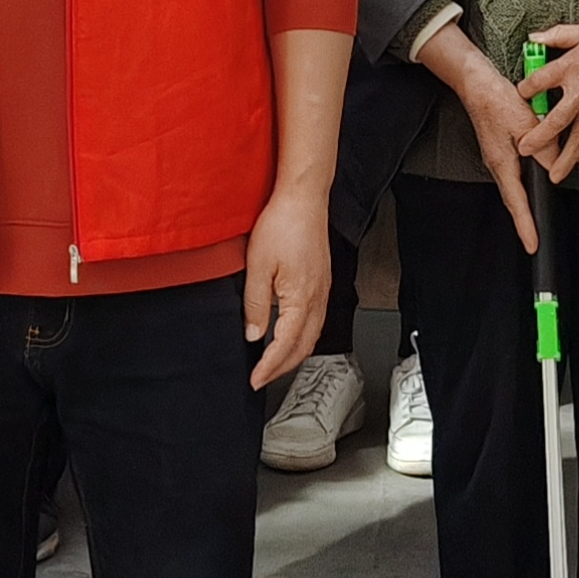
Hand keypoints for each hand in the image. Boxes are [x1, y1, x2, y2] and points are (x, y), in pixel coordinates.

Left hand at [243, 182, 329, 387]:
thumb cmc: (283, 224)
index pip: (285, 345)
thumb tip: (254, 334)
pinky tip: (290, 333)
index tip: (256, 379)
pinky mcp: (323, 280)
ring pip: (313, 334)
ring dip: (295, 353)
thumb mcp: (257, 266)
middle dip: (283, 367)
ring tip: (274, 362)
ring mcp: (324, 289)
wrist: (303, 198)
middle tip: (263, 377)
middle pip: (304, 346)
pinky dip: (303, 336)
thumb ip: (257, 304)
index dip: (270, 366)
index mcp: (302, 298)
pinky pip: (316, 319)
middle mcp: (318, 298)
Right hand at [416, 20, 544, 251]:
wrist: (477, 84)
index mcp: (502, 162)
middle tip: (533, 240)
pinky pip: (514, 173)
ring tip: (533, 221)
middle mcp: (497, 164)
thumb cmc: (497, 101)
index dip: (525, 225)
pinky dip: (523, 185)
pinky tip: (532, 184)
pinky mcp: (500, 150)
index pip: (516, 202)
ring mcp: (498, 158)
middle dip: (523, 221)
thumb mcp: (527, 124)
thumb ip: (545, 148)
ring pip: (514, 187)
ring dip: (523, 204)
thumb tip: (557, 167)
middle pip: (513, 200)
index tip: (531, 244)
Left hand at [518, 11, 578, 179]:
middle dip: (539, 139)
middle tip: (526, 149)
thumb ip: (556, 36)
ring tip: (555, 173)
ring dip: (566, 158)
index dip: (526, 91)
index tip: (522, 95)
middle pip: (556, 121)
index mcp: (572, 65)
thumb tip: (535, 38)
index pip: (539, 82)